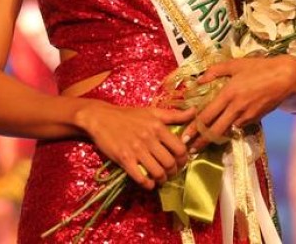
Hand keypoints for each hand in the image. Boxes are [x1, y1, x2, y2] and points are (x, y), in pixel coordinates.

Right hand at [76, 102, 193, 189]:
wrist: (101, 118)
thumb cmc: (128, 115)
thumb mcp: (153, 112)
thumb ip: (175, 114)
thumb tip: (195, 111)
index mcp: (158, 126)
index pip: (180, 148)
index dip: (184, 159)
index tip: (180, 162)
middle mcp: (149, 138)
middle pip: (170, 163)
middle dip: (173, 172)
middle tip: (171, 173)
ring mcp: (136, 149)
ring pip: (157, 172)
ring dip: (162, 180)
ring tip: (160, 179)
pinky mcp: (124, 159)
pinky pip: (140, 177)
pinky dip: (148, 184)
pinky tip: (149, 183)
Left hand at [184, 55, 295, 151]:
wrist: (285, 77)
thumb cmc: (259, 68)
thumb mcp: (235, 64)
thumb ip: (215, 71)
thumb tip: (199, 80)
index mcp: (228, 93)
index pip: (207, 115)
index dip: (194, 128)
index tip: (184, 137)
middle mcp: (236, 108)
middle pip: (215, 130)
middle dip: (201, 142)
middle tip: (189, 150)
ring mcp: (246, 115)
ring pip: (227, 131)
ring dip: (215, 138)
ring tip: (203, 143)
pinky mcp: (255, 119)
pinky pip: (238, 127)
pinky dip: (230, 129)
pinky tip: (224, 130)